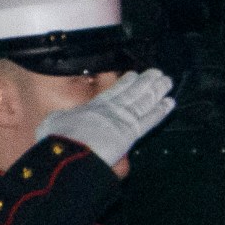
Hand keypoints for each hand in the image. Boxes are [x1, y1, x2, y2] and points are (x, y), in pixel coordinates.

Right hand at [37, 69, 176, 175]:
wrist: (66, 151)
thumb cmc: (56, 141)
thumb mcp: (54, 124)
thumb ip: (62, 120)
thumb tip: (61, 120)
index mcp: (92, 108)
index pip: (112, 93)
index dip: (124, 84)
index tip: (133, 75)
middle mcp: (109, 110)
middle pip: (131, 93)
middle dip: (144, 83)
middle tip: (156, 73)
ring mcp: (121, 119)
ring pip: (142, 101)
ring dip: (156, 91)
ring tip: (166, 81)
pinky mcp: (130, 131)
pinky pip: (149, 119)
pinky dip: (160, 111)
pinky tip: (170, 102)